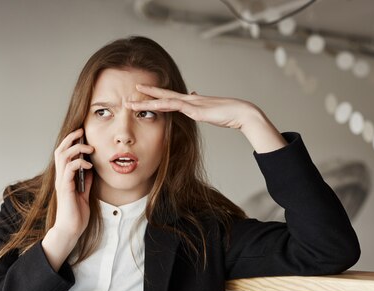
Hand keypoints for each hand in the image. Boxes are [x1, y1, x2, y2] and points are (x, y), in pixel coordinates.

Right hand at [42, 128, 93, 269]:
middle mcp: (60, 177)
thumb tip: (91, 169)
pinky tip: (89, 165)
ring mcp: (61, 182)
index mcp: (64, 177)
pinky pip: (69, 170)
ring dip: (76, 148)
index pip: (63, 154)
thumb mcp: (84, 194)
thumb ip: (86, 181)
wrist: (70, 230)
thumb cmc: (76, 215)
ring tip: (89, 148)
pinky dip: (79, 163)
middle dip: (70, 138)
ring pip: (62, 156)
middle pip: (60, 150)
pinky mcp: (65, 189)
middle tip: (82, 131)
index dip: (70, 142)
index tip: (82, 133)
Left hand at [126, 85, 286, 152]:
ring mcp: (193, 104)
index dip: (155, 95)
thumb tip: (193, 96)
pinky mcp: (198, 110)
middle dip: (147, 94)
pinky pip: (179, 106)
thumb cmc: (228, 114)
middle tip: (131, 92)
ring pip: (166, 100)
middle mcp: (190, 99)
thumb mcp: (210, 110)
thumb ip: (199, 105)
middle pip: (164, 95)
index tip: (141, 95)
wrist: (242, 113)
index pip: (169, 97)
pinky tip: (156, 104)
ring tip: (134, 99)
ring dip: (150, 100)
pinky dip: (166, 104)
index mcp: (191, 101)